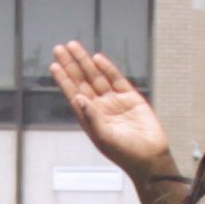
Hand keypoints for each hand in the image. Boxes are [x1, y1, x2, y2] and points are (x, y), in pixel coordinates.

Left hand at [52, 42, 176, 176]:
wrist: (150, 157)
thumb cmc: (125, 153)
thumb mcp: (104, 138)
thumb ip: (91, 118)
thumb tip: (77, 98)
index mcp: (90, 119)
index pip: (73, 94)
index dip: (64, 80)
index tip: (54, 66)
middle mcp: (100, 108)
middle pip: (82, 81)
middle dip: (71, 65)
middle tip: (59, 49)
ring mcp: (115, 101)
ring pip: (97, 77)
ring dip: (85, 62)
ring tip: (73, 46)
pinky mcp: (131, 98)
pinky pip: (116, 79)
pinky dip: (107, 68)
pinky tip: (97, 59)